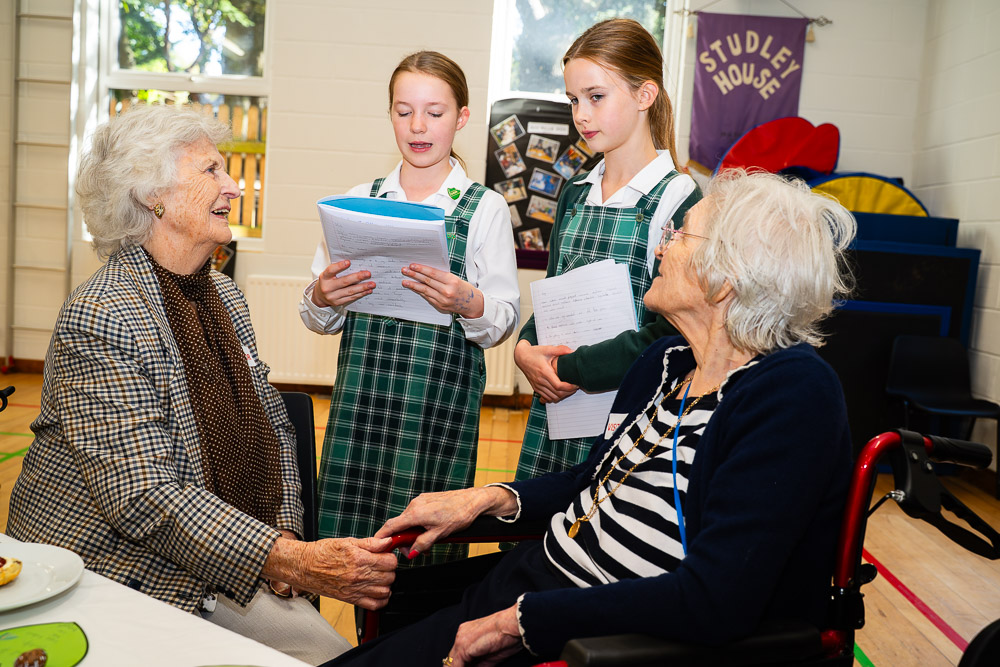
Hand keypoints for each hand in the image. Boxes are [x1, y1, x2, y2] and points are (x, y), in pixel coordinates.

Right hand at [263, 536, 396, 609]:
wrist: (304, 566)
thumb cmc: (322, 553)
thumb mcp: (347, 541)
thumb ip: (370, 543)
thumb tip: (387, 542)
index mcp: (359, 559)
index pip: (390, 562)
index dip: (390, 556)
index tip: (385, 555)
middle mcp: (358, 576)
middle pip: (390, 577)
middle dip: (389, 570)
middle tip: (381, 564)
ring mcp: (355, 589)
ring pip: (385, 591)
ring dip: (386, 584)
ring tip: (378, 577)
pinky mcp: (350, 599)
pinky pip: (374, 605)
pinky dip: (380, 599)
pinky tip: (376, 590)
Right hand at [310, 260, 374, 307]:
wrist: (320, 297)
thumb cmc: (327, 281)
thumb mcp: (328, 274)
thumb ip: (338, 270)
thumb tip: (355, 264)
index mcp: (324, 277)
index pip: (331, 270)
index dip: (339, 266)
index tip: (349, 262)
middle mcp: (327, 287)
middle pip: (344, 282)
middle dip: (358, 277)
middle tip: (368, 274)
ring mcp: (333, 296)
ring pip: (350, 291)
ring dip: (363, 287)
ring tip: (372, 284)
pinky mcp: (338, 302)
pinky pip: (352, 297)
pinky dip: (361, 293)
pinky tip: (368, 290)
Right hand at [374, 487, 516, 557]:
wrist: (473, 501)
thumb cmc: (459, 515)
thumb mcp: (440, 534)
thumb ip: (422, 543)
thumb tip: (411, 552)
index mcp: (415, 513)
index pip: (391, 525)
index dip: (382, 536)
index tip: (377, 545)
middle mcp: (415, 504)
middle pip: (400, 524)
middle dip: (403, 539)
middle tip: (412, 551)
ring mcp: (421, 500)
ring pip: (409, 520)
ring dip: (412, 532)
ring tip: (425, 543)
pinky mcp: (427, 499)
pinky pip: (416, 514)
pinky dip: (418, 524)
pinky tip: (429, 531)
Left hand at [401, 263, 483, 317]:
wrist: (472, 304)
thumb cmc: (464, 288)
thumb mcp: (455, 278)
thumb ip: (442, 276)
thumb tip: (426, 271)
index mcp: (452, 281)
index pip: (433, 273)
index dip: (422, 269)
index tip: (412, 265)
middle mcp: (447, 291)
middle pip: (427, 281)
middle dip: (414, 275)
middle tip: (405, 271)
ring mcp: (443, 300)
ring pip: (425, 291)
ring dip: (414, 285)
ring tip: (405, 281)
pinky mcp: (440, 306)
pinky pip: (427, 298)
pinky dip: (420, 292)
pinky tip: (414, 288)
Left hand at [445, 604, 522, 666]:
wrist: (512, 625)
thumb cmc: (507, 636)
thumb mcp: (490, 655)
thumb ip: (479, 664)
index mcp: (467, 632)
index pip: (458, 655)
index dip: (461, 665)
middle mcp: (461, 634)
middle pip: (453, 658)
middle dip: (458, 666)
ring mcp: (461, 639)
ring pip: (452, 663)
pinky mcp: (463, 646)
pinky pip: (456, 665)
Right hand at [514, 340, 578, 403]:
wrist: (521, 356)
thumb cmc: (534, 353)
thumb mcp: (548, 349)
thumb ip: (561, 350)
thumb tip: (572, 351)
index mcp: (544, 372)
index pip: (559, 386)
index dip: (569, 387)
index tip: (576, 385)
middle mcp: (540, 381)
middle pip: (557, 393)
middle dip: (568, 392)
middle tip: (575, 387)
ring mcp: (537, 386)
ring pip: (552, 397)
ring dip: (562, 396)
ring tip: (569, 390)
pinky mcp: (535, 388)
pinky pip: (546, 397)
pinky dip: (554, 397)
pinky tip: (559, 393)